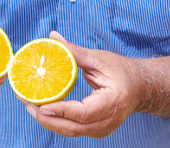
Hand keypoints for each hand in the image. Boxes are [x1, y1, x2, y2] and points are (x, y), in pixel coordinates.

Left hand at [24, 31, 143, 137]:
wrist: (140, 87)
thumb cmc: (121, 71)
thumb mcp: (99, 59)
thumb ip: (74, 52)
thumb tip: (53, 37)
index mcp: (113, 101)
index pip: (84, 113)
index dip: (63, 111)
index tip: (43, 105)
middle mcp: (109, 120)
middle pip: (74, 128)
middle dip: (48, 119)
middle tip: (29, 104)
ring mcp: (103, 128)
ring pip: (72, 132)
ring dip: (50, 122)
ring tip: (31, 107)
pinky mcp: (97, 130)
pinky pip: (74, 130)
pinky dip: (58, 122)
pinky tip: (44, 110)